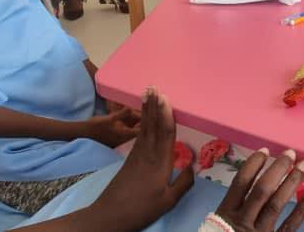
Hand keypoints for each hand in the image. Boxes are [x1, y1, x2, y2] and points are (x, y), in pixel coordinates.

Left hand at [89, 88, 193, 229]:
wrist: (109, 216)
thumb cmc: (141, 209)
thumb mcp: (168, 201)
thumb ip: (184, 183)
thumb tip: (193, 166)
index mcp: (160, 163)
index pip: (166, 133)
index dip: (167, 114)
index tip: (166, 98)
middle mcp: (148, 154)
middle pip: (153, 125)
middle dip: (154, 106)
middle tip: (154, 86)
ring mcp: (137, 155)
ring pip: (145, 128)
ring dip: (147, 110)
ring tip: (148, 94)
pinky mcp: (130, 159)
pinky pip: (139, 135)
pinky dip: (142, 123)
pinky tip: (143, 116)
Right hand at [216, 149, 303, 231]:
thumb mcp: (216, 226)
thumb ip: (231, 206)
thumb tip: (249, 179)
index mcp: (225, 215)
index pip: (240, 184)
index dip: (253, 165)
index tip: (266, 151)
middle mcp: (242, 223)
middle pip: (261, 191)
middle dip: (277, 170)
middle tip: (291, 154)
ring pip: (276, 205)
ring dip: (291, 183)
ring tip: (303, 167)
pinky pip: (290, 227)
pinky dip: (301, 210)